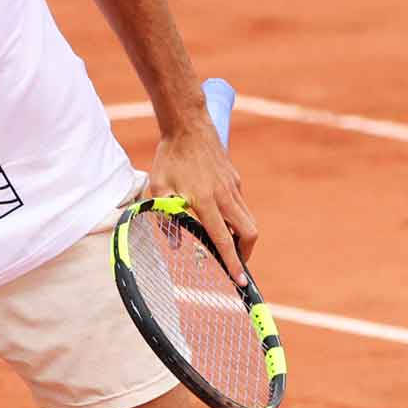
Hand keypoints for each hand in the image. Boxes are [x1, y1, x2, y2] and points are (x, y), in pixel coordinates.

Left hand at [146, 128, 257, 285]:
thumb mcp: (158, 189)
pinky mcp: (236, 180)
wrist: (188, 126)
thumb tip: (175, 244)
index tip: (240, 282)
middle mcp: (225, 196)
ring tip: (227, 245)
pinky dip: (236, 218)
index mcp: (205, 201)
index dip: (232, 263)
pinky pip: (241, 206)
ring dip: (242, 237)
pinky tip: (221, 219)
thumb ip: (165, 217)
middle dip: (245, 253)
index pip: (223, 239)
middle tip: (235, 265)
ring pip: (249, 220)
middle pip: (249, 233)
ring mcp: (234, 187)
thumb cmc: (169, 158)